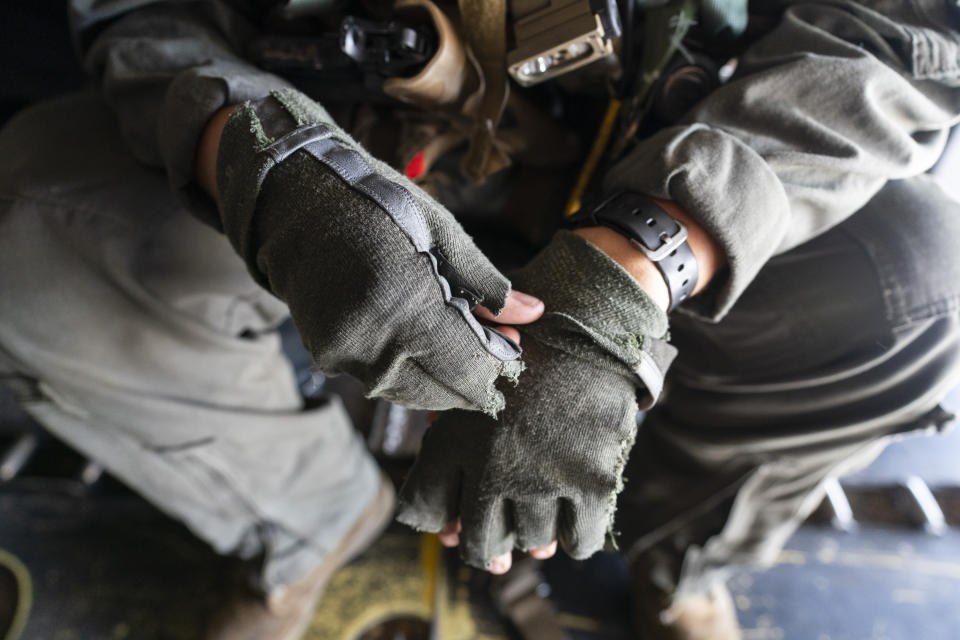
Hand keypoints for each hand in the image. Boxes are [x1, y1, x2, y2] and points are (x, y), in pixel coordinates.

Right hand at [209, 89, 541, 413]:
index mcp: (405, 299)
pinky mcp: (329, 358)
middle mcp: (372, 338)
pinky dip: (412, 373)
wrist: (293, 203)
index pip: (468, 363)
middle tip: (493, 345)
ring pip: (414, 394)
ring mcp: (346, 354)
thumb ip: (485, 281)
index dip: (498, 363)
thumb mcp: (439, 230)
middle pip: (444, 389)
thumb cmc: (376, 205)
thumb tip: (533, 313)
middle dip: (476, 375)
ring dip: (445, 379)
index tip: (513, 345)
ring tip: (461, 343)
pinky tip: (423, 345)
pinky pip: (384, 382)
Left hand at [398, 231, 676, 570]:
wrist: (588, 321)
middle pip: (482, 543)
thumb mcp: (466, 382)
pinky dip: (573, 540)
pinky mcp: (592, 483)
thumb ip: (447, 427)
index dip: (444, 529)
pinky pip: (580, 539)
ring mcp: (543, 480)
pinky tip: (570, 530)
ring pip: (532, 541)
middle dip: (490, 549)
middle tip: (500, 549)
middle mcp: (494, 470)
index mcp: (455, 439)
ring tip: (538, 535)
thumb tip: (441, 480)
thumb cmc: (521, 343)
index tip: (457, 532)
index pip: (430, 511)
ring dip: (533, 541)